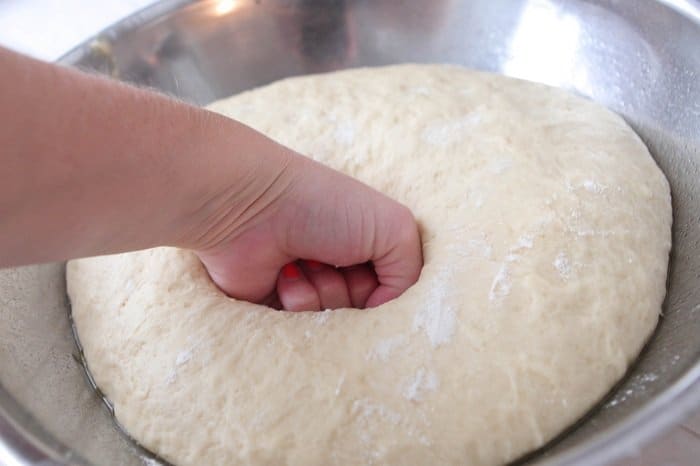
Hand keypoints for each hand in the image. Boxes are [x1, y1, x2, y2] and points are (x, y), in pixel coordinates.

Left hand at [191, 147, 422, 310]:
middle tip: (334, 260)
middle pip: (363, 310)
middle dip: (352, 290)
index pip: (392, 289)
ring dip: (322, 294)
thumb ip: (411, 271)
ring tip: (303, 262)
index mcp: (367, 243)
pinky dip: (295, 300)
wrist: (251, 206)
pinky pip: (298, 328)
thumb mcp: (395, 227)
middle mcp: (339, 264)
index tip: (372, 268)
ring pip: (332, 322)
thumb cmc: (324, 207)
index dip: (386, 289)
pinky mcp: (277, 303)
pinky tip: (283, 274)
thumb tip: (385, 308)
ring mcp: (308, 284)